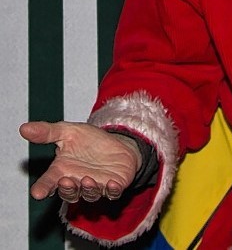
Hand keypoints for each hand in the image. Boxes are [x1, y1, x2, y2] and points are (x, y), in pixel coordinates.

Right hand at [20, 120, 141, 202]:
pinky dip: (112, 191)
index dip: (42, 188)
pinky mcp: (114, 186)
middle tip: (65, 180)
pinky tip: (112, 184)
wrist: (118, 143)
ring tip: (87, 179)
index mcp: (62, 171)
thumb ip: (47, 133)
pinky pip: (113, 193)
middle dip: (66, 189)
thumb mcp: (68, 132)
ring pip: (89, 195)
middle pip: (68, 192)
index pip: (48, 182)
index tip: (37, 193)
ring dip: (88, 189)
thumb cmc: (90, 141)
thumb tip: (24, 128)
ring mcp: (96, 186)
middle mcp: (77, 182)